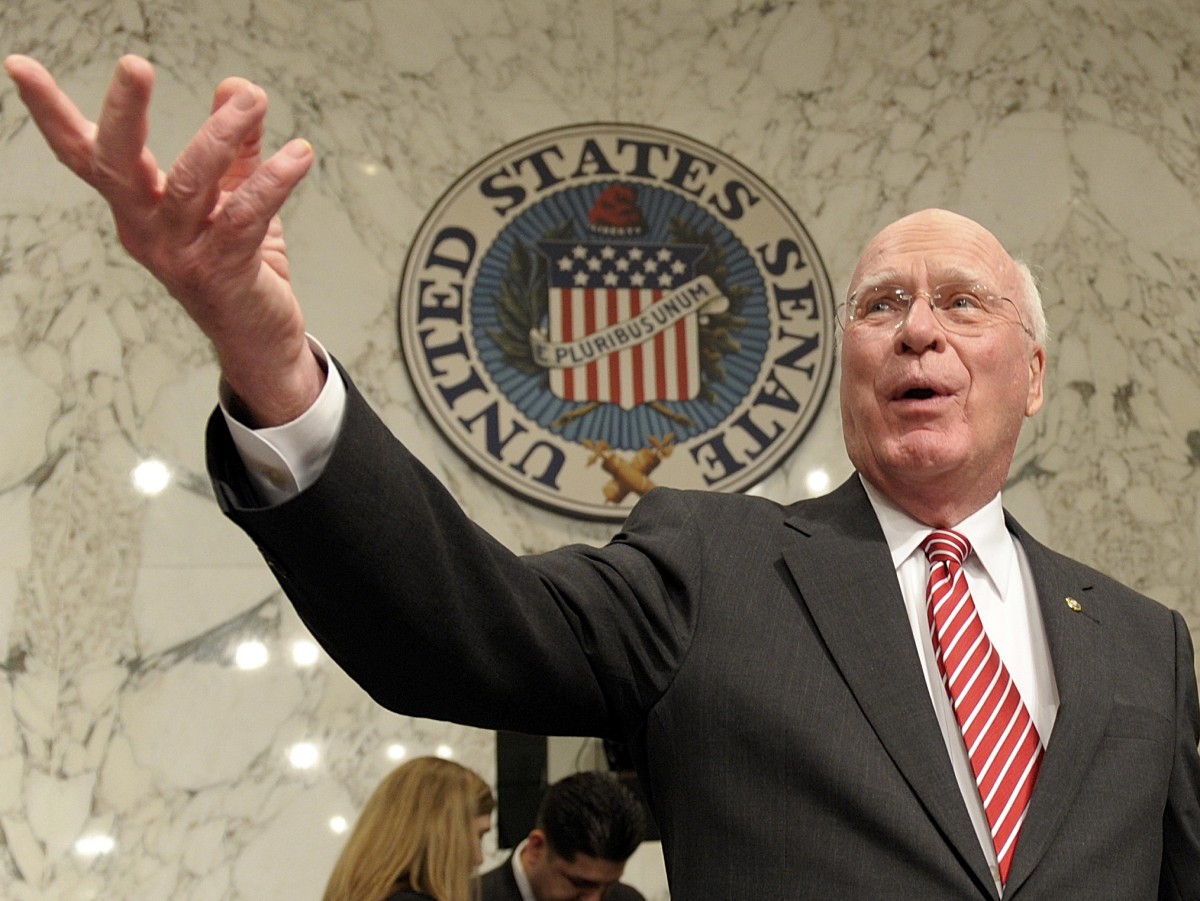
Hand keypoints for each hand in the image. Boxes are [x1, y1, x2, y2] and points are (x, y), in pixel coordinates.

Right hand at [4, 53, 324, 425]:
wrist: (260, 339)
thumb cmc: (241, 265)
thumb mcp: (232, 197)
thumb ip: (235, 146)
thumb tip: (239, 88)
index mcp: (136, 208)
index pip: (86, 155)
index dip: (52, 112)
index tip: (21, 66)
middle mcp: (146, 231)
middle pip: (118, 166)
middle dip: (123, 113)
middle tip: (134, 64)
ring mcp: (179, 255)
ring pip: (188, 184)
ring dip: (220, 135)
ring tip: (253, 98)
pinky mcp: (221, 273)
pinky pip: (244, 217)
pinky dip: (273, 181)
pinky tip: (298, 155)